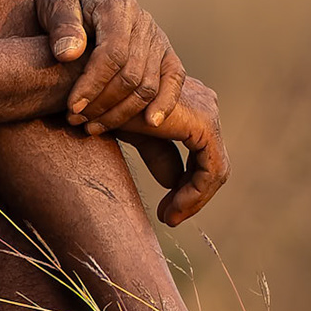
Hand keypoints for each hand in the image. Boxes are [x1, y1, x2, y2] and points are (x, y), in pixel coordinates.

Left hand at [28, 0, 182, 132]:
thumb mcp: (53, 4)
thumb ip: (61, 27)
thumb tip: (68, 54)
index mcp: (118, 7)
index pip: (113, 54)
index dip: (93, 85)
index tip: (71, 107)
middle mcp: (144, 21)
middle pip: (132, 74)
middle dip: (103, 104)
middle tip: (76, 120)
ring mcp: (157, 37)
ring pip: (149, 84)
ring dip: (122, 112)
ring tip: (92, 126)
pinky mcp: (163, 52)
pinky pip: (174, 79)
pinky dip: (165, 102)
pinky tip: (150, 124)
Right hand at [116, 75, 229, 225]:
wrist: (94, 92)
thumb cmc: (107, 104)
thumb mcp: (139, 134)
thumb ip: (159, 154)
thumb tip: (174, 181)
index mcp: (192, 104)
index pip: (203, 155)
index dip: (189, 187)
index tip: (166, 211)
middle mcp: (206, 103)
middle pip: (212, 163)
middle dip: (193, 196)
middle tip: (169, 218)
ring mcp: (208, 111)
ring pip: (215, 169)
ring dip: (194, 199)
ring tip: (169, 216)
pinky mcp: (204, 124)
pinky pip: (211, 169)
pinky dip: (196, 192)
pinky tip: (174, 208)